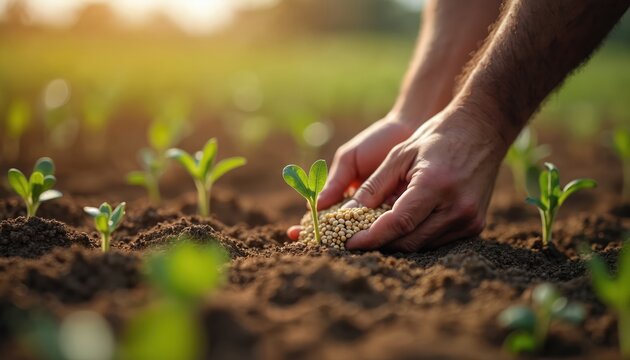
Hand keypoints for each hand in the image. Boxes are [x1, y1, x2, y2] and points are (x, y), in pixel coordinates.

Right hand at [287, 114, 416, 239]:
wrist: (409, 131)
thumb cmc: (375, 142)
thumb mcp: (350, 159)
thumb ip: (336, 181)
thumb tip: (314, 206)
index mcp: (344, 195)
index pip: (321, 215)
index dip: (307, 226)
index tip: (295, 233)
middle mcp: (360, 208)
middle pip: (339, 229)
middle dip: (325, 238)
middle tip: (313, 246)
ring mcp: (379, 213)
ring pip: (362, 232)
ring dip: (349, 239)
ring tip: (335, 246)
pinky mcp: (399, 214)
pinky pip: (385, 227)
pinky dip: (376, 234)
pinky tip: (366, 239)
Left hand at [344, 108, 508, 251]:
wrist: (482, 130)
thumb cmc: (437, 138)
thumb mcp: (399, 156)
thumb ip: (373, 188)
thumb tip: (347, 213)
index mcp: (436, 185)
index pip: (398, 223)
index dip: (370, 237)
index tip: (348, 242)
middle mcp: (457, 207)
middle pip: (408, 241)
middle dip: (380, 242)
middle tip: (357, 236)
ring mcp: (470, 219)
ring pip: (422, 245)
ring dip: (398, 240)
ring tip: (379, 226)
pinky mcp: (475, 225)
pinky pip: (437, 241)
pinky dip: (417, 235)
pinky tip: (405, 222)